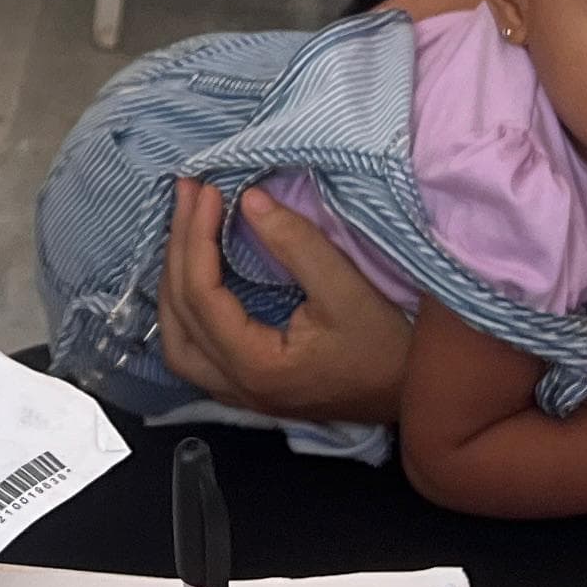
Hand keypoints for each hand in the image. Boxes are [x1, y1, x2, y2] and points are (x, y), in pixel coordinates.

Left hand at [155, 179, 410, 424]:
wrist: (414, 396)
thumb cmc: (388, 346)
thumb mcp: (347, 289)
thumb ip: (297, 244)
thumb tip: (249, 201)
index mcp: (255, 365)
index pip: (201, 295)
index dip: (196, 236)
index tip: (207, 190)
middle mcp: (236, 386)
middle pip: (179, 315)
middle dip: (177, 248)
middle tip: (186, 195)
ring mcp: (239, 393)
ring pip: (177, 342)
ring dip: (172, 284)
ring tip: (183, 229)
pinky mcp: (248, 388)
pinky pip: (194, 351)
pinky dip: (185, 310)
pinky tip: (193, 275)